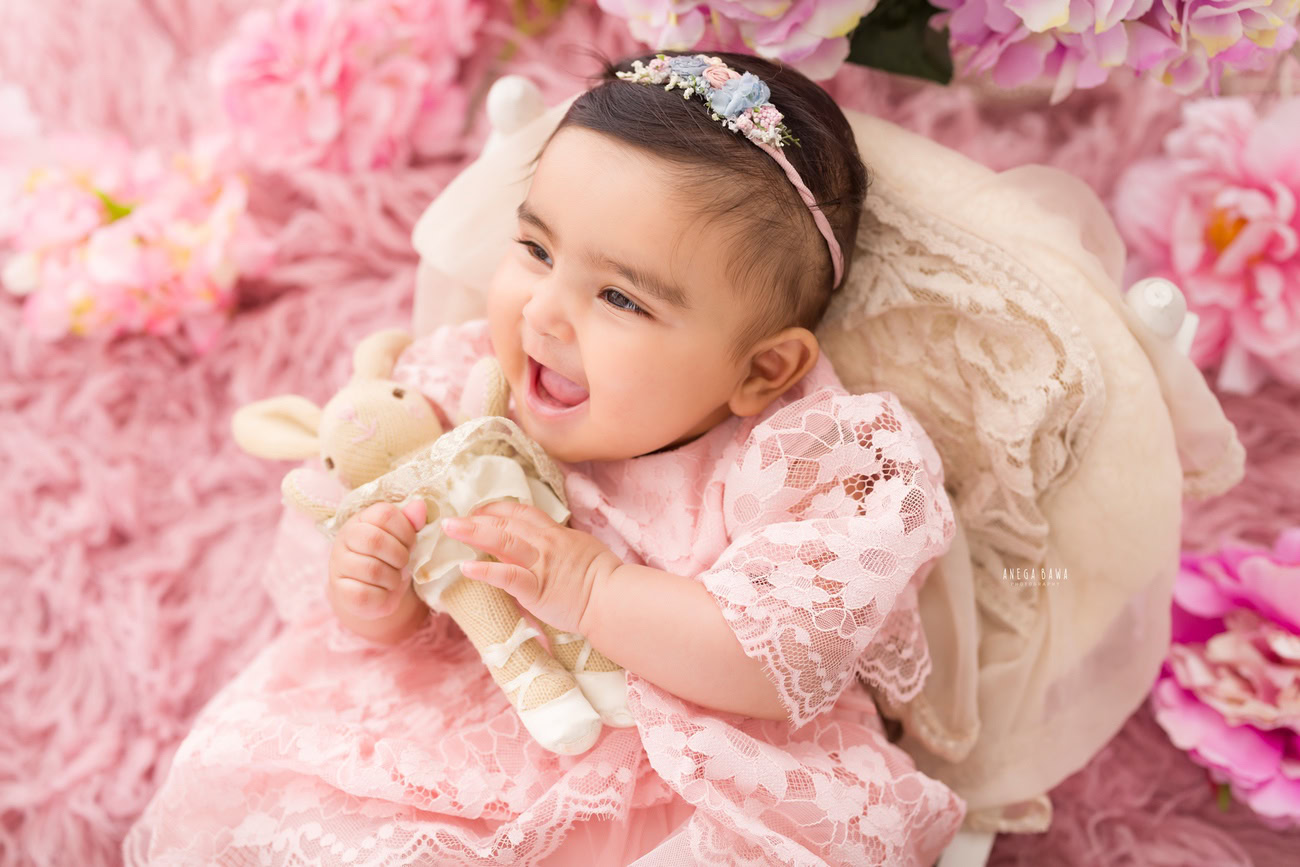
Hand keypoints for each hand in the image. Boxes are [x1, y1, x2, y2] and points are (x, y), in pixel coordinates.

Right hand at [328, 500, 426, 620]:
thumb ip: (412, 522)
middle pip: (375, 540)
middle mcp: (344, 539)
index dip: (406, 530)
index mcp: (361, 519)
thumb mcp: (403, 539)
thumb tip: (420, 505)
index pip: (385, 513)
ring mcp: (339, 565)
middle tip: (403, 563)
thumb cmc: (389, 561)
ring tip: (393, 578)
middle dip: (399, 555)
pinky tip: (383, 591)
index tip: (410, 543)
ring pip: (373, 570)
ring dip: (393, 578)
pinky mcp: (341, 591)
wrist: (373, 595)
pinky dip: (383, 595)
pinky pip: (366, 593)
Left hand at [440, 501, 621, 633]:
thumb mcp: (582, 548)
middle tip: (453, 518)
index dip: (498, 509)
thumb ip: (560, 544)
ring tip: (450, 528)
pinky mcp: (535, 589)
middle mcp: (545, 543)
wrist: (612, 597)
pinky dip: (485, 570)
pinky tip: (466, 567)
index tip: (481, 510)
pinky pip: (506, 576)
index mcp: (556, 533)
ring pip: (502, 541)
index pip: (522, 513)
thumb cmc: (603, 576)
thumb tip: (544, 545)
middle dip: (477, 518)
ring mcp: (539, 564)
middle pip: (506, 523)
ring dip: (473, 533)